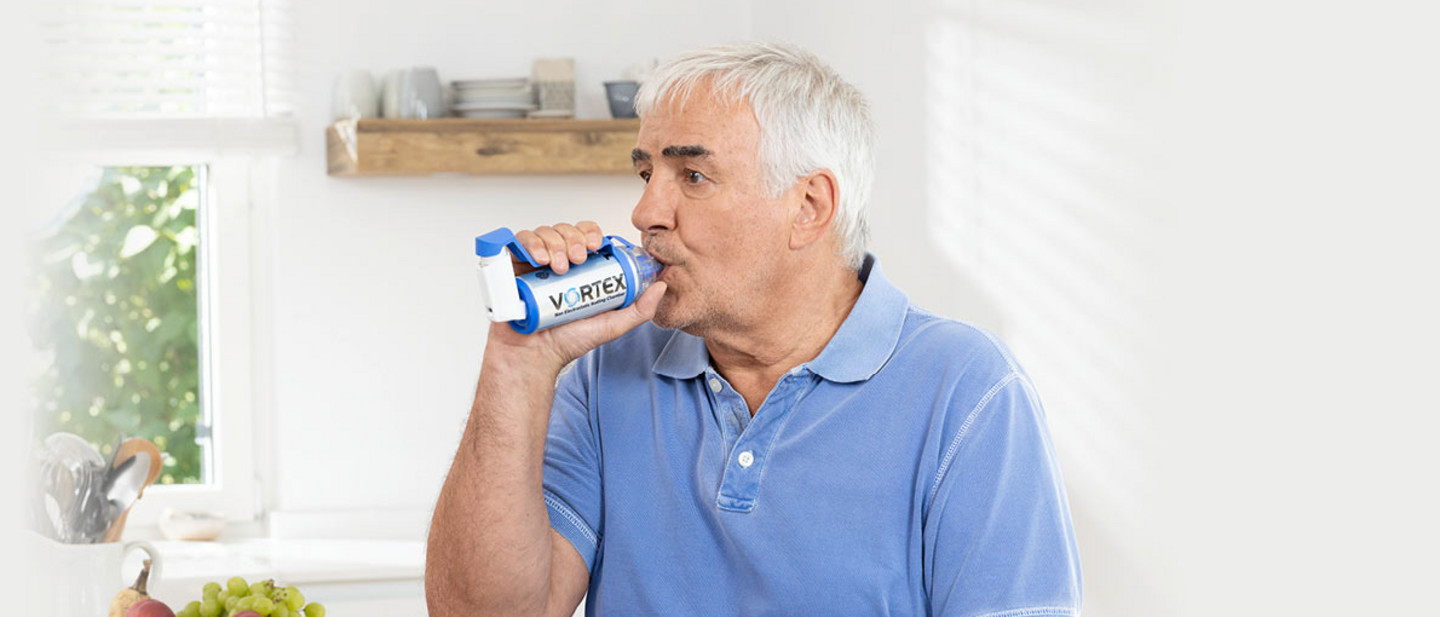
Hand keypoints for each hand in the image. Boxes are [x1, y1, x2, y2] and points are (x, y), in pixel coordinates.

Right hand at [487, 222, 667, 368]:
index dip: (592, 234)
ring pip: (545, 233)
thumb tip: (661, 287)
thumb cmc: (566, 342)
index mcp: (579, 270)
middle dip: (575, 238)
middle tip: (579, 259)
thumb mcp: (611, 325)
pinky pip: (519, 241)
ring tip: (561, 266)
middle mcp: (557, 262)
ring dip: (556, 242)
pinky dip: (531, 244)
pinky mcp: (512, 266)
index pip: (587, 238)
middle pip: (566, 231)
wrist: (533, 357)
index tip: (597, 246)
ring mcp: (533, 264)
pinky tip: (540, 260)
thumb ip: (639, 310)